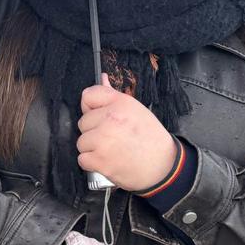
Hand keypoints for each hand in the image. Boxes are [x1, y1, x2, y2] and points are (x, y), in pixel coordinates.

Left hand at [77, 75, 177, 191]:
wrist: (163, 166)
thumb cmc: (150, 138)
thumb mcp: (136, 110)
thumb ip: (114, 96)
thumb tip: (102, 78)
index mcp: (120, 103)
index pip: (88, 95)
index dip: (91, 108)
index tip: (99, 116)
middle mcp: (110, 119)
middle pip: (83, 122)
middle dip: (94, 131)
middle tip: (113, 138)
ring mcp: (103, 141)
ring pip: (81, 142)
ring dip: (92, 148)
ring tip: (111, 150)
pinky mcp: (100, 161)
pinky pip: (82, 159)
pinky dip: (92, 163)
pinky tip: (108, 161)